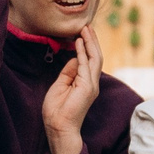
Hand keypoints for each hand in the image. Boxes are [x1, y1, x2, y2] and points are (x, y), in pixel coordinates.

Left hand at [41, 24, 102, 153]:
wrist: (59, 127)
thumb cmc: (57, 110)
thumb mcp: (60, 85)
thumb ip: (68, 72)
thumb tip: (74, 57)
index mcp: (86, 83)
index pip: (90, 60)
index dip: (87, 46)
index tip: (82, 33)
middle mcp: (92, 83)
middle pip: (95, 57)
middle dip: (92, 41)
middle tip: (87, 26)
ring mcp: (91, 85)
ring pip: (94, 58)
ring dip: (90, 43)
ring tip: (85, 29)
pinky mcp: (87, 87)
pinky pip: (85, 65)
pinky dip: (83, 52)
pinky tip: (79, 42)